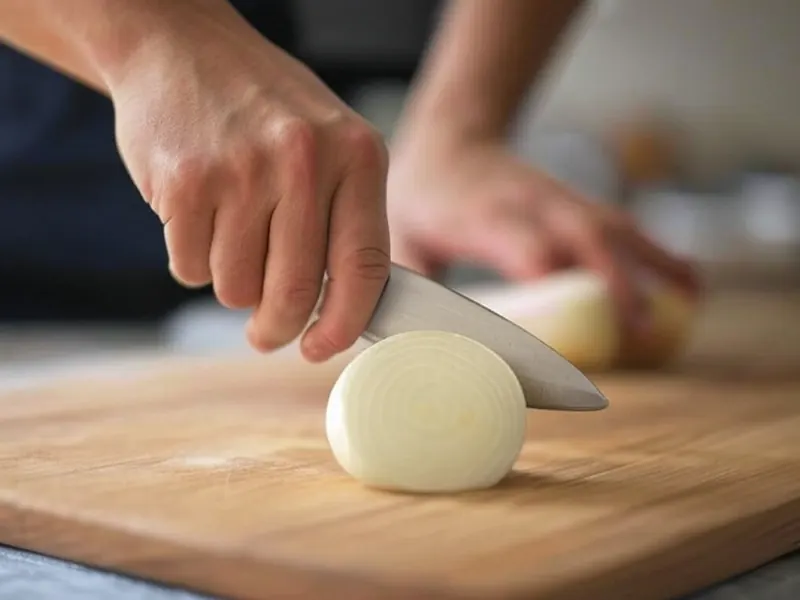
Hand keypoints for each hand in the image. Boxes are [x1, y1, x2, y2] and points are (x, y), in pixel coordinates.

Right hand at [108, 3, 389, 361]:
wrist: (180, 48)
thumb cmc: (263, 109)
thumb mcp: (329, 144)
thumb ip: (344, 218)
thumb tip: (346, 308)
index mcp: (357, 155)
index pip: (365, 266)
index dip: (345, 324)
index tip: (321, 349)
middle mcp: (304, 162)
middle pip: (295, 293)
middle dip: (278, 329)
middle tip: (267, 333)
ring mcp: (242, 171)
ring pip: (238, 289)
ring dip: (233, 285)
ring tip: (230, 235)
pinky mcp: (185, 183)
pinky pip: (191, 269)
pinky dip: (193, 261)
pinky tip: (199, 215)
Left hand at [387, 139, 699, 335]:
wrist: (450, 138)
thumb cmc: (423, 194)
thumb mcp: (401, 236)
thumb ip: (408, 287)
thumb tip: (409, 344)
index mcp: (485, 216)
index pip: (525, 247)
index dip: (550, 282)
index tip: (567, 330)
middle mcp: (530, 203)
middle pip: (585, 237)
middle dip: (616, 282)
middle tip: (638, 333)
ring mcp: (560, 200)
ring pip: (615, 228)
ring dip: (653, 265)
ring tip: (686, 307)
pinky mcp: (577, 202)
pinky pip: (625, 226)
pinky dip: (659, 253)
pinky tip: (688, 282)